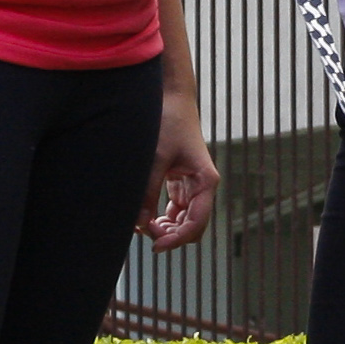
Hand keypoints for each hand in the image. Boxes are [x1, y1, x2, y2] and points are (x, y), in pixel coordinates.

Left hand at [141, 89, 219, 248]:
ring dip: (165, 227)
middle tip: (144, 232)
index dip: (176, 239)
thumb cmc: (168, 122)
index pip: (196, 223)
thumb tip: (139, 224)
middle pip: (192, 226)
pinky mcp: (179, 180)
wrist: (170, 97)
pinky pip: (174, 208)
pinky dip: (161, 215)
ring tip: (141, 224)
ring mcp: (191, 185)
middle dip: (171, 234)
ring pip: (183, 220)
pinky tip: (144, 215)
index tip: (156, 246)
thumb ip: (147, 192)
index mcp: (205, 181)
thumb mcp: (155, 158)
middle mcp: (202, 186)